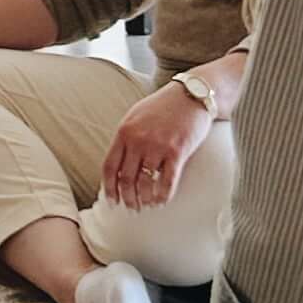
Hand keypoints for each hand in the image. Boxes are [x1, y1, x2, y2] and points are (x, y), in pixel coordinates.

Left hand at [100, 87, 210, 210]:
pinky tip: (161, 202)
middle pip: (126, 179)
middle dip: (128, 198)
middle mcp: (138, 140)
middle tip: (132, 209)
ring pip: (145, 184)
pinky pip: (166, 182)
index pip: (110, 167)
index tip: (112, 202)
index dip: (109, 188)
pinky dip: (162, 196)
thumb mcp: (136, 116)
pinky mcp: (177, 151)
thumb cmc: (164, 106)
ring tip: (147, 206)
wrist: (192, 93)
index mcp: (124, 132)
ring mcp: (157, 146)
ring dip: (144, 200)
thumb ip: (126, 137)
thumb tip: (118, 164)